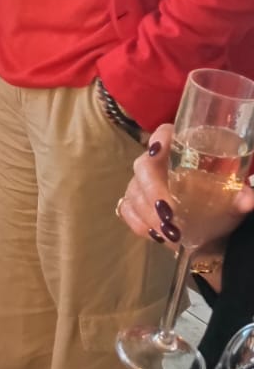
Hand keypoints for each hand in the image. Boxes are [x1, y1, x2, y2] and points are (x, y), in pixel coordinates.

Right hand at [118, 123, 253, 248]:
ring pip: (134, 191)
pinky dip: (139, 223)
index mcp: (182, 153)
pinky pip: (126, 210)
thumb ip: (241, 196)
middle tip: (169, 214)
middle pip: (143, 166)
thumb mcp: (233, 201)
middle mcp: (157, 164)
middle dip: (153, 191)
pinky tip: (155, 234)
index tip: (159, 151)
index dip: (158, 139)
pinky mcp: (133, 204)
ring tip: (169, 234)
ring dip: (148, 214)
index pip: (164, 133)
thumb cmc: (219, 207)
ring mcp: (141, 184)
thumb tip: (249, 199)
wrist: (210, 234)